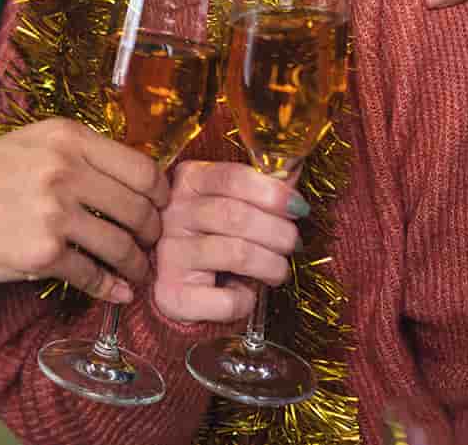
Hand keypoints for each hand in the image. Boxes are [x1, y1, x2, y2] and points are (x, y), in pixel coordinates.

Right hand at [0, 118, 168, 302]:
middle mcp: (65, 170)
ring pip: (122, 245)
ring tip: (136, 272)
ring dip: (136, 265)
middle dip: (152, 232)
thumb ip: (76, 154)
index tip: (159, 207)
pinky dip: (111, 288)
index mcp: (65, 137)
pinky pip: (93, 275)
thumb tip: (130, 178)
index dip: (160, 193)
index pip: (141, 167)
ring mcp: (55, 213)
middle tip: (149, 242)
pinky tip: (116, 292)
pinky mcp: (43, 253)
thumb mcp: (27, 144)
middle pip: (140, 208)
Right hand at [152, 161, 301, 323]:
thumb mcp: (237, 205)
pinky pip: (225, 299)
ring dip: (272, 266)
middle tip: (293, 245)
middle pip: (237, 215)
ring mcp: (169, 252)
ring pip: (236, 254)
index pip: (233, 177)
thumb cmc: (218, 238)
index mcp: (189, 180)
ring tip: (278, 270)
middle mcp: (172, 213)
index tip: (299, 208)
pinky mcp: (171, 293)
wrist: (184, 288)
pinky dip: (246, 301)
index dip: (272, 192)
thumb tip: (294, 167)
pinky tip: (244, 294)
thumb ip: (263, 187)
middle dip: (279, 233)